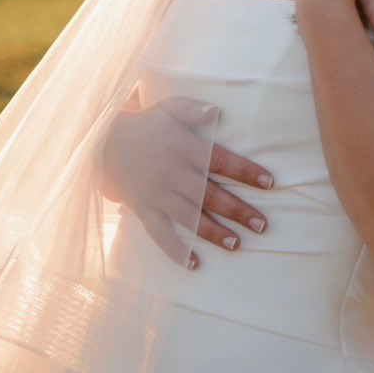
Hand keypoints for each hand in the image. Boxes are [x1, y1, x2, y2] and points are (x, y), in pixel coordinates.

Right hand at [102, 96, 273, 268]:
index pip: (221, 161)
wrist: (104, 144)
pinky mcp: (144, 210)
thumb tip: (218, 112)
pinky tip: (194, 264)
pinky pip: (160, 234)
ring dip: (214, 232)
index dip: (245, 172)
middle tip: (262, 225)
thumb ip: (194, 109)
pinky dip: (175, 251)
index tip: (269, 183)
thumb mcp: (169, 108)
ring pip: (190, 217)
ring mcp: (158, 195)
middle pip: (210, 195)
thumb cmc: (147, 125)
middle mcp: (173, 174)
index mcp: (184, 148)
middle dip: (238, 210)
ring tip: (237, 244)